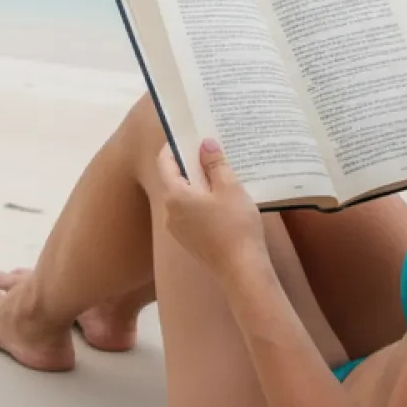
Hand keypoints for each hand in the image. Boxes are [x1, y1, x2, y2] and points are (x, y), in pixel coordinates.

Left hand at [154, 139, 266, 277]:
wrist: (241, 270)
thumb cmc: (235, 226)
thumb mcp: (229, 187)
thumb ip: (214, 163)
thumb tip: (205, 145)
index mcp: (174, 196)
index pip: (165, 162)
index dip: (175, 147)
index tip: (190, 135)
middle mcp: (170, 213)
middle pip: (175, 180)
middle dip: (192, 164)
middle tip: (212, 151)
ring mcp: (179, 230)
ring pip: (185, 198)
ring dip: (200, 184)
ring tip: (222, 174)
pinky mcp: (191, 241)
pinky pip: (192, 214)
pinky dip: (203, 202)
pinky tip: (224, 201)